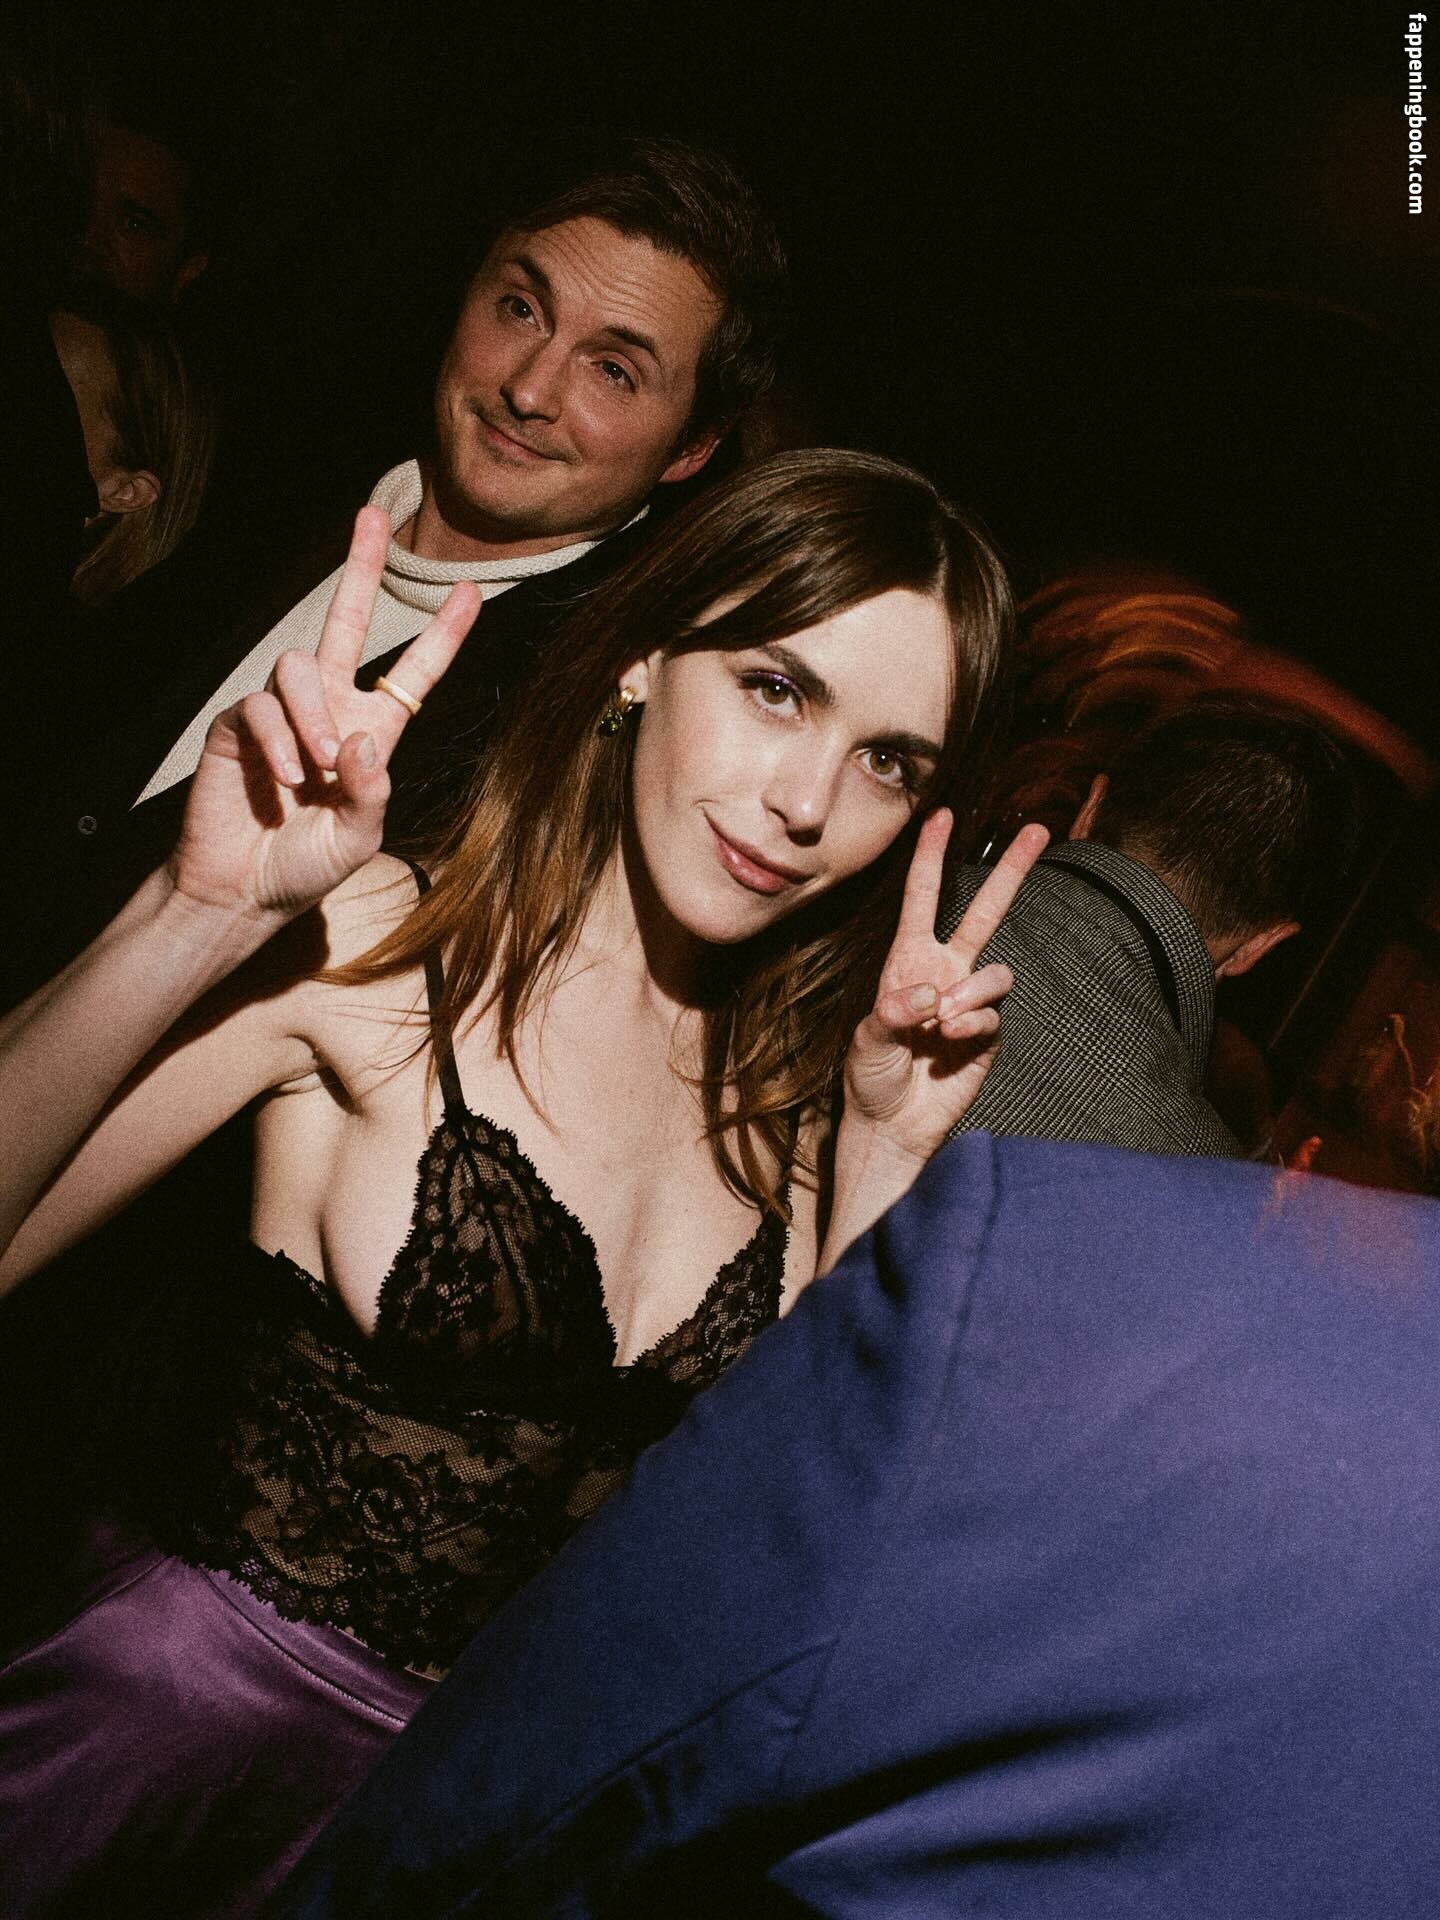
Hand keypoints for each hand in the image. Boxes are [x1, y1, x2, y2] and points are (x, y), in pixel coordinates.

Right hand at [169, 506, 478, 918]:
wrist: (243, 891)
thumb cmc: (305, 866)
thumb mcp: (359, 838)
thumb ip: (373, 793)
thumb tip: (360, 737)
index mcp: (371, 733)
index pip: (414, 674)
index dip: (444, 635)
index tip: (472, 592)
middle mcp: (328, 710)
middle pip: (346, 622)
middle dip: (360, 567)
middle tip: (372, 515)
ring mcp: (281, 712)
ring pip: (300, 665)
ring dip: (312, 715)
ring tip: (318, 770)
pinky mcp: (237, 723)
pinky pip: (260, 705)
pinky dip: (278, 740)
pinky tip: (286, 778)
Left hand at [841, 809, 1049, 1162]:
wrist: (892, 1125)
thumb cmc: (871, 1077)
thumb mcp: (866, 1040)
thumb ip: (893, 1012)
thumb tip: (930, 995)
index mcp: (908, 961)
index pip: (923, 898)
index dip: (931, 857)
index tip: (943, 816)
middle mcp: (944, 972)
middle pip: (985, 911)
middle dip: (1012, 871)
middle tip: (1039, 830)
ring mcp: (970, 1002)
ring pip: (996, 971)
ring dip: (972, 993)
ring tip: (942, 1022)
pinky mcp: (988, 1034)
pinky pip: (993, 1014)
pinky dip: (973, 1023)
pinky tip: (950, 1041)